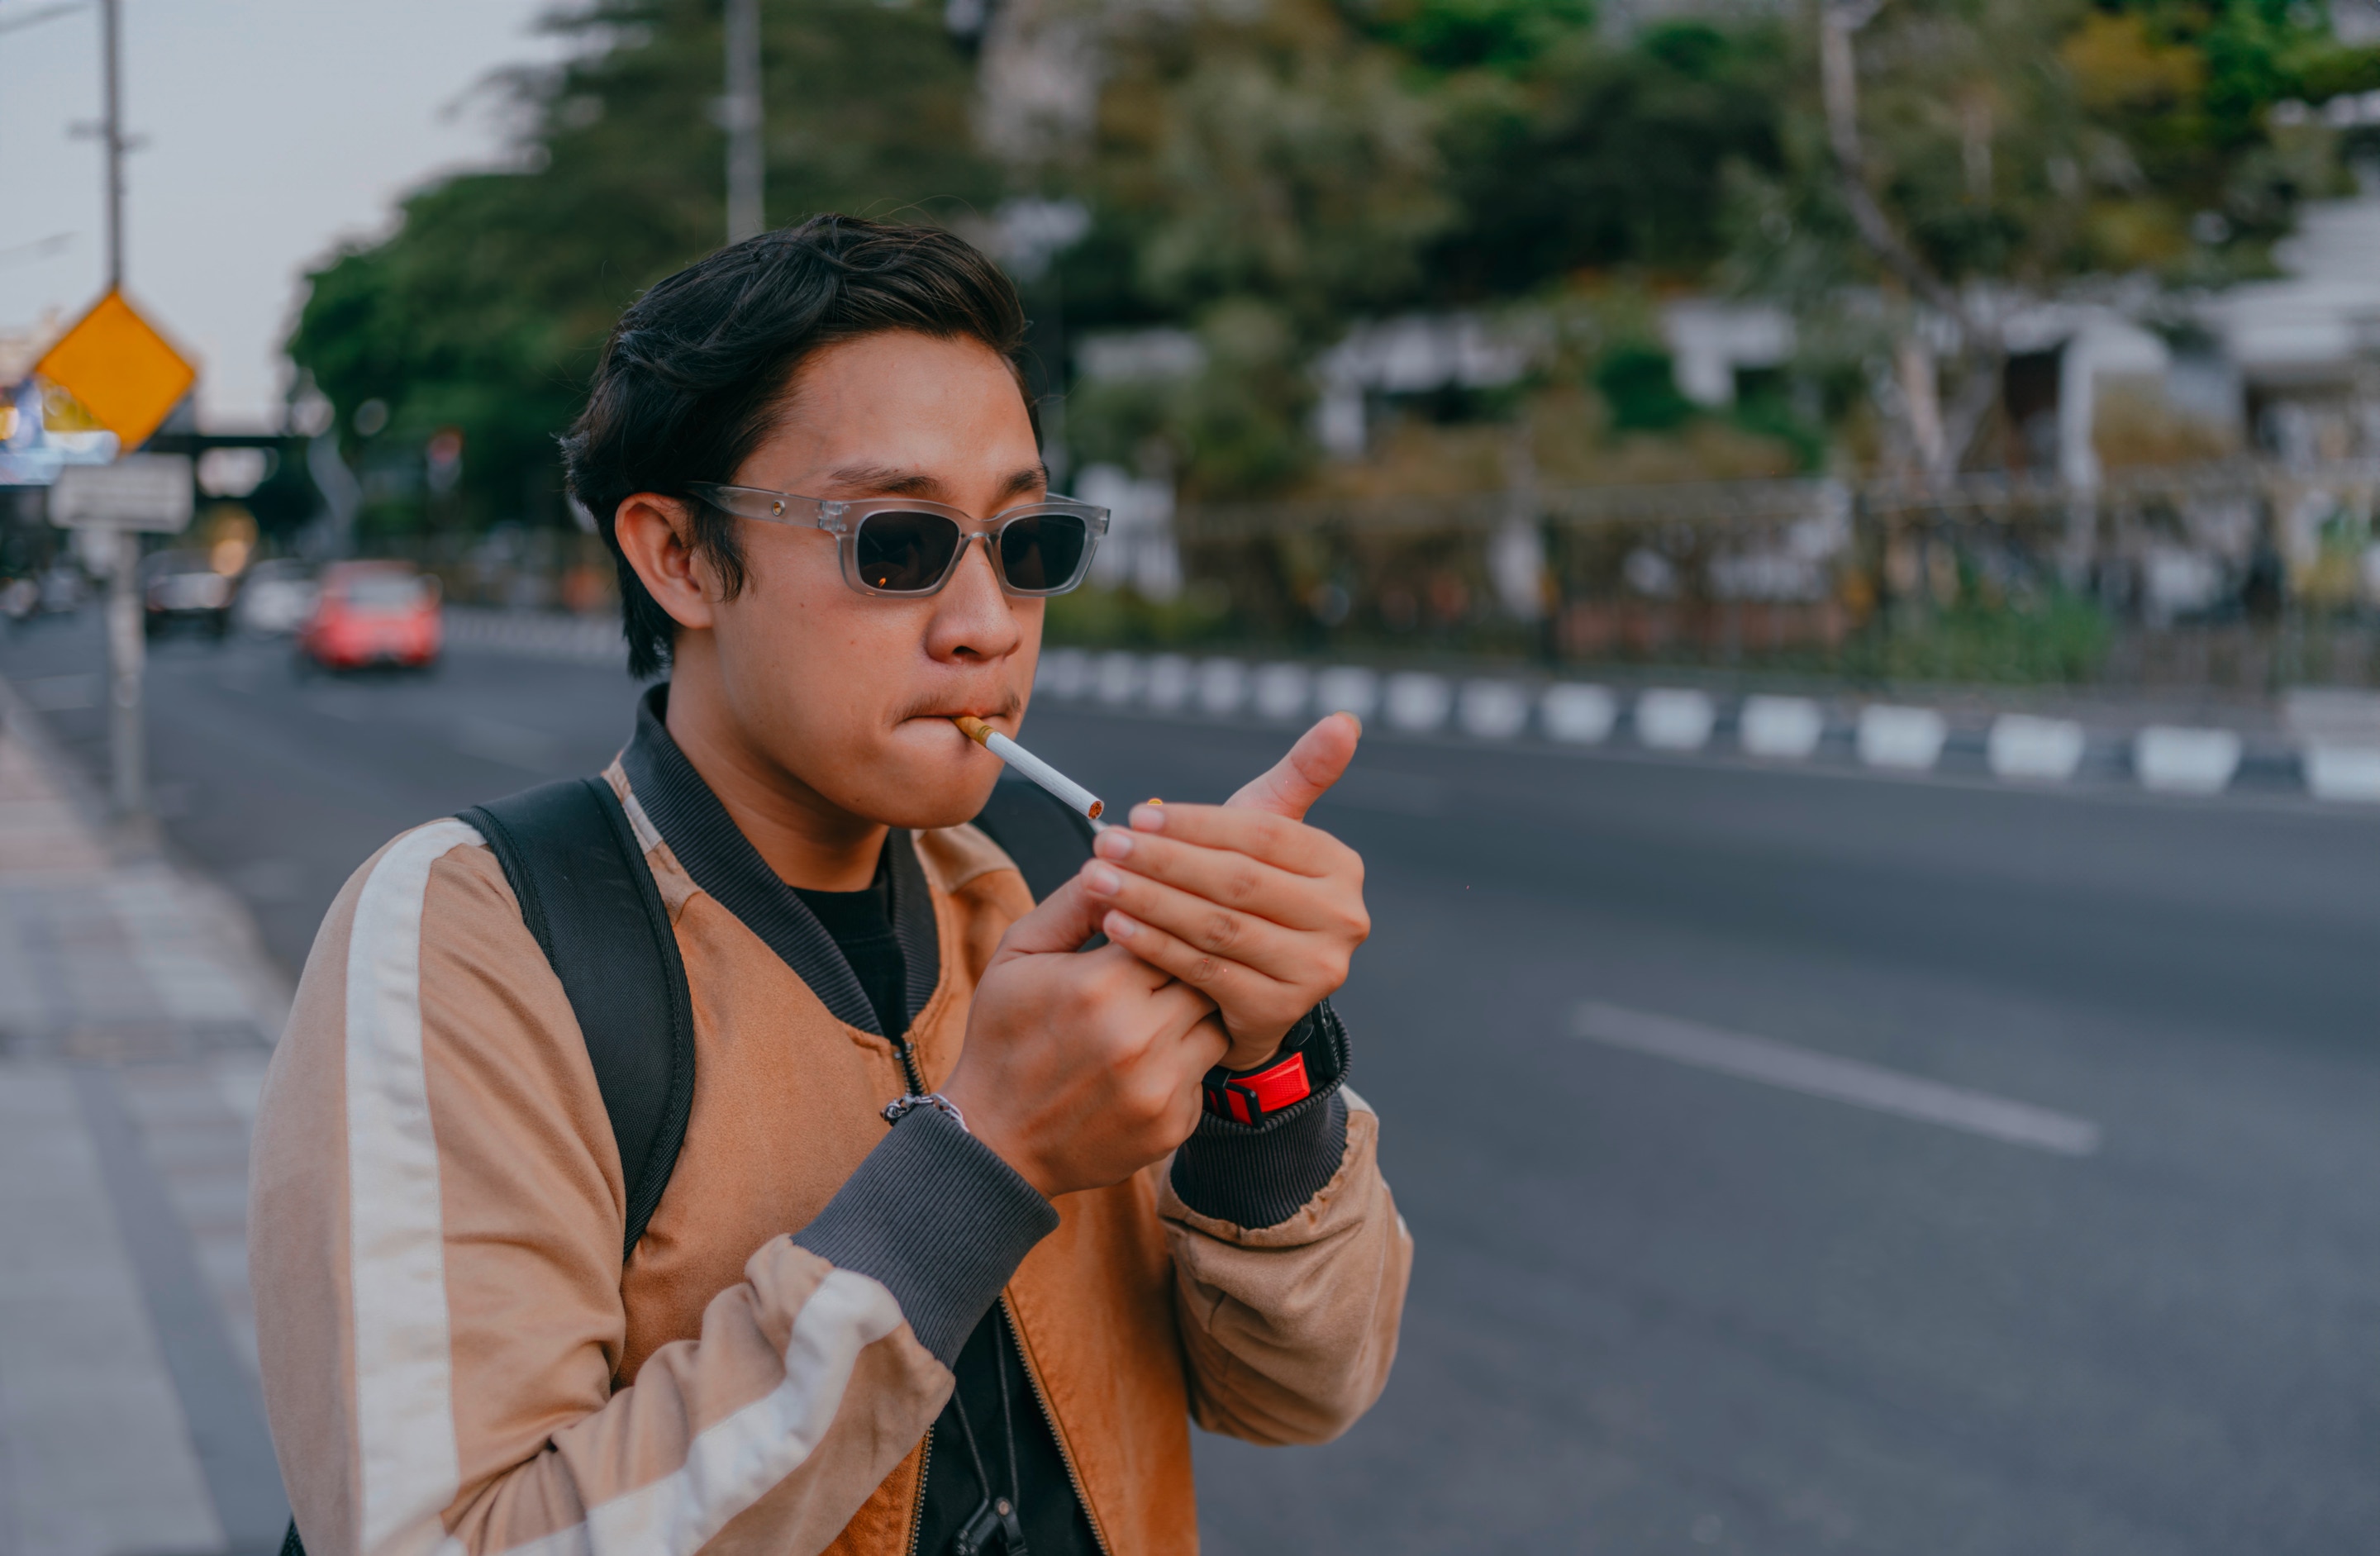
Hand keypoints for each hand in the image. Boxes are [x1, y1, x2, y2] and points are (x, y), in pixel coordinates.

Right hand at [942, 873, 1227, 1198]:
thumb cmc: (1004, 1039)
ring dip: (1194, 1013)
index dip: (1163, 922)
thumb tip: (1120, 863)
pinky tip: (1148, 1062)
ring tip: (1155, 1013)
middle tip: (1160, 969)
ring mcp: (1160, 1084)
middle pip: (1203, 971)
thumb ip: (1074, 904)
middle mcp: (1138, 1034)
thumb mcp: (1019, 956)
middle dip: (1185, 964)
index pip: (1170, 925)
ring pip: (1217, 1021)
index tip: (1154, 925)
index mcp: (1099, 984)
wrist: (994, 1142)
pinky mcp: (1173, 1122)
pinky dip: (1186, 1061)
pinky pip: (1207, 1072)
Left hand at [1078, 714, 1369, 1071]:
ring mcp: (1316, 971)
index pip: (1261, 834)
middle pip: (1238, 881)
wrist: (1250, 991)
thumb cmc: (1249, 894)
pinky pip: (1204, 970)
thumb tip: (1345, 718)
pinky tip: (1112, 925)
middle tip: (1103, 844)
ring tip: (1096, 879)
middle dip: (1163, 860)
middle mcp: (1344, 919)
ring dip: (1149, 900)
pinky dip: (1153, 946)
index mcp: (1340, 867)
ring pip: (1217, 926)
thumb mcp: (1269, 834)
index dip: (1196, 823)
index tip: (1135, 814)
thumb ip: (1299, 776)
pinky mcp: (1278, 1012)